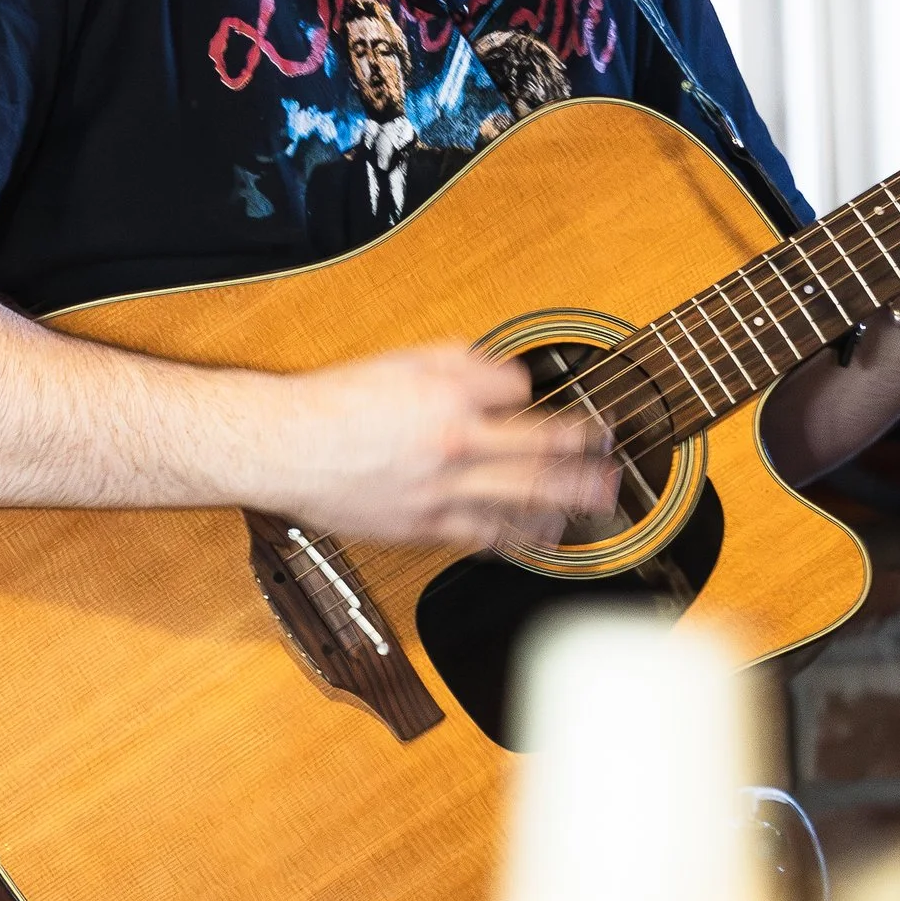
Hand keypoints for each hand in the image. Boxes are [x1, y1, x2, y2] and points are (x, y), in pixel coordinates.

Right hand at [273, 344, 617, 550]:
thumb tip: (502, 374)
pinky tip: (535, 538)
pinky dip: (514, 539)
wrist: (285, 449)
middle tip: (613, 463)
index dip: (536, 393)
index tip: (552, 398)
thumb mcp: (400, 360)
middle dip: (583, 459)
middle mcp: (453, 448)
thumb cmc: (335, 403)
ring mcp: (440, 494)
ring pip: (518, 504)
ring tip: (595, 504)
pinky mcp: (422, 529)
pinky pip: (481, 538)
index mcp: (448, 400)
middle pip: (538, 455)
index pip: (517, 393)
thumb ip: (457, 363)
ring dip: (564, 504)